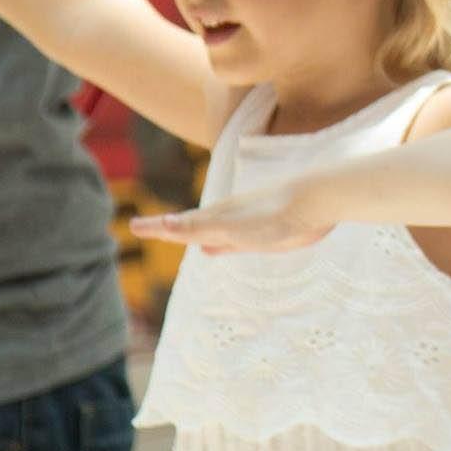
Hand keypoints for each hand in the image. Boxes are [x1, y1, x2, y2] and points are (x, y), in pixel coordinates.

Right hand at [130, 183, 333, 253]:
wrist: (318, 200)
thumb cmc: (275, 214)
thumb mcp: (232, 225)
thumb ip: (199, 227)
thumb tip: (162, 223)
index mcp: (217, 217)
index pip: (178, 224)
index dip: (156, 227)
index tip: (132, 226)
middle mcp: (228, 219)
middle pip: (191, 226)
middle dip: (169, 230)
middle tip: (146, 229)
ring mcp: (246, 225)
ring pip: (211, 232)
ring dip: (193, 236)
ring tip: (179, 239)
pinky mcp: (264, 233)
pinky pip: (232, 241)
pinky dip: (219, 245)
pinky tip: (215, 249)